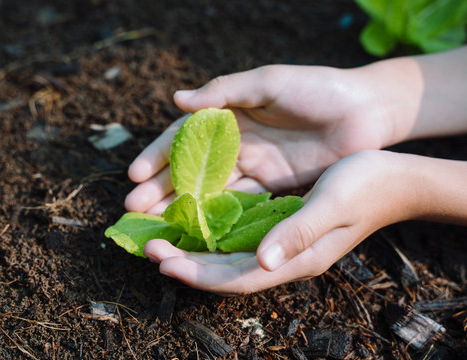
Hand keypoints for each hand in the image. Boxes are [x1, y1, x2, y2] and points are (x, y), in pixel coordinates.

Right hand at [125, 63, 420, 213]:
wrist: (368, 112)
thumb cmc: (317, 88)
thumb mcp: (269, 82)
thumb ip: (225, 91)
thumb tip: (177, 99)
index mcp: (230, 114)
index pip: (184, 137)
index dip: (158, 155)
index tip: (133, 175)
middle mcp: (236, 142)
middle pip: (191, 169)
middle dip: (161, 188)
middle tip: (135, 209)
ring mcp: (254, 166)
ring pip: (210, 190)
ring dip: (183, 207)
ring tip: (157, 225)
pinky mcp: (273, 186)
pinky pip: (240, 203)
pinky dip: (218, 216)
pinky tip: (197, 230)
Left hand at [143, 150, 419, 294]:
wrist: (394, 179)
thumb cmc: (368, 185)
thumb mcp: (334, 204)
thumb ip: (299, 233)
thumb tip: (262, 261)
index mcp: (295, 258)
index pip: (237, 276)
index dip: (198, 273)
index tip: (162, 260)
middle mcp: (283, 256)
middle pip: (225, 271)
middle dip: (185, 263)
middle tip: (148, 247)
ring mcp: (281, 244)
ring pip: (228, 256)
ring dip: (193, 250)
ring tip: (160, 238)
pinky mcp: (280, 227)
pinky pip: (238, 236)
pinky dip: (212, 233)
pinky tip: (194, 220)